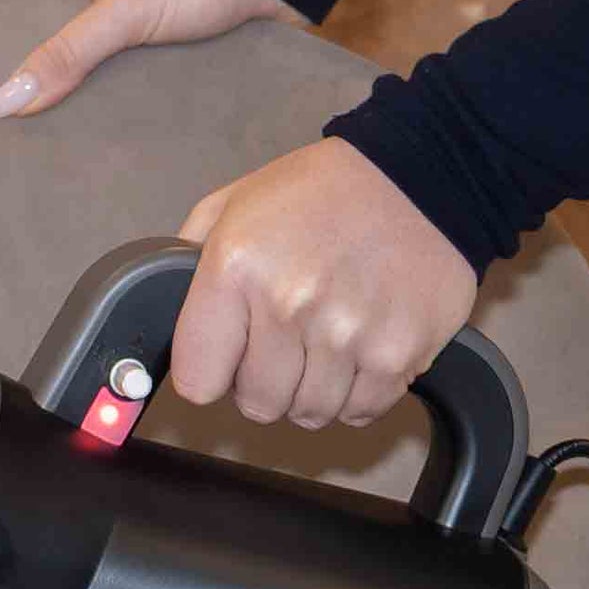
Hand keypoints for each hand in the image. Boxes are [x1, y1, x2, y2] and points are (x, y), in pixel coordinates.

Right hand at [0, 0, 278, 118]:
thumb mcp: (126, 12)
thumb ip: (67, 53)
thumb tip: (2, 100)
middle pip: (45, 33)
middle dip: (28, 73)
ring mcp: (131, 9)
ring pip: (86, 56)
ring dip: (73, 91)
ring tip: (39, 143)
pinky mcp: (162, 35)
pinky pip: (122, 70)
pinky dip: (112, 95)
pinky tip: (97, 132)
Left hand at [170, 141, 479, 430]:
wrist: (418, 174)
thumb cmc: (322, 191)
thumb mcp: (234, 203)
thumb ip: (190, 261)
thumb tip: (169, 319)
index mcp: (236, 268)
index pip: (198, 380)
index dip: (211, 372)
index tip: (225, 358)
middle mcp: (290, 305)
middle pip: (257, 405)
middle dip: (263, 383)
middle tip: (283, 346)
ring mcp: (347, 334)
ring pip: (310, 414)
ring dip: (311, 389)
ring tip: (323, 343)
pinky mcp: (398, 353)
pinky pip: (361, 411)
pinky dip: (357, 393)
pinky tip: (358, 350)